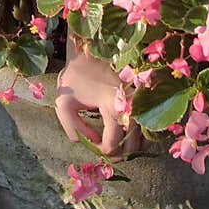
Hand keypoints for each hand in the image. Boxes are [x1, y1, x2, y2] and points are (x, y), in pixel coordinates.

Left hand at [55, 41, 140, 157]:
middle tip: (109, 156)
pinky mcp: (141, 95)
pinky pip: (143, 121)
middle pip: (133, 141)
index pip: (112, 141)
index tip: (93, 148)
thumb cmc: (75, 77)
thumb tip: (89, 141)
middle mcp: (129, 103)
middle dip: (121, 153)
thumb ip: (73, 128)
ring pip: (141, 132)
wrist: (91, 51)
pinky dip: (136, 132)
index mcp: (110, 104)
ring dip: (131, 144)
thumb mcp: (64, 103)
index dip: (103, 151)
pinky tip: (125, 135)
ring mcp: (137, 99)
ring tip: (117, 149)